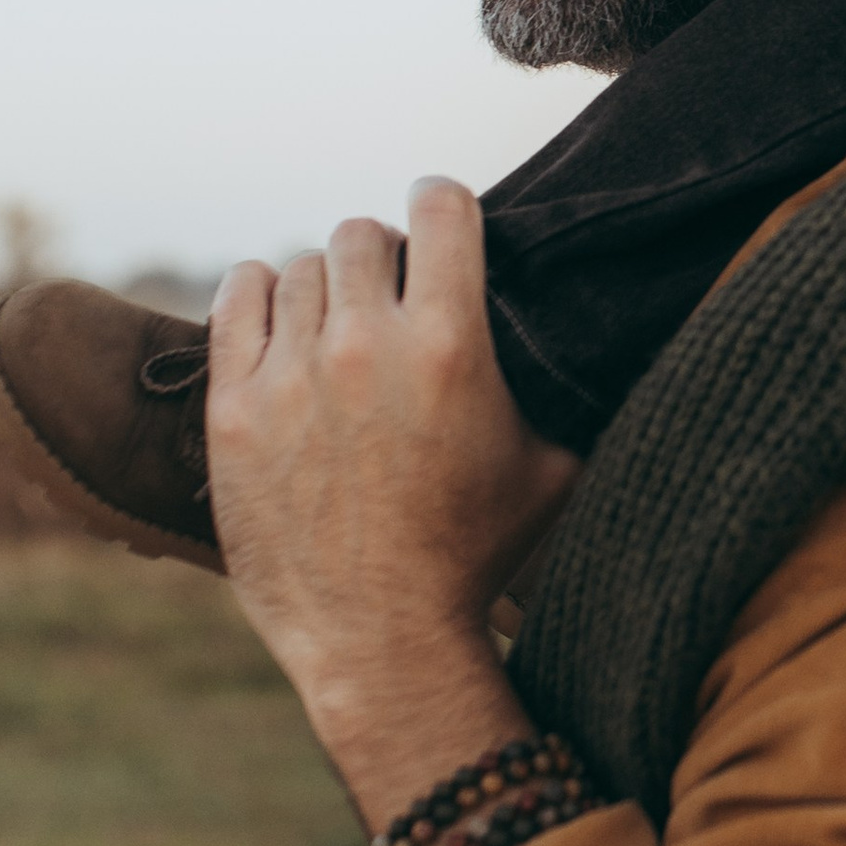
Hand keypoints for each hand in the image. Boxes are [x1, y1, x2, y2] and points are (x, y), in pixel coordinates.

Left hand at [207, 183, 580, 831]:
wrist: (381, 640)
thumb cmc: (476, 556)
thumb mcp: (554, 465)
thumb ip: (569, 391)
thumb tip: (612, 344)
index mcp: (452, 344)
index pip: (440, 205)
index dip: (443, 205)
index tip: (441, 223)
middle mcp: (367, 345)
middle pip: (363, 234)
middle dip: (384, 256)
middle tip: (391, 293)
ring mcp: (291, 376)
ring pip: (302, 268)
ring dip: (327, 287)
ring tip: (340, 326)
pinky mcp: (234, 410)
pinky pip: (237, 301)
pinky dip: (260, 297)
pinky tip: (281, 323)